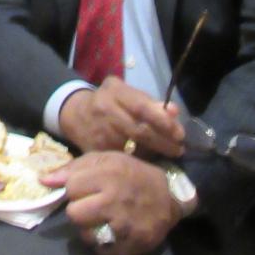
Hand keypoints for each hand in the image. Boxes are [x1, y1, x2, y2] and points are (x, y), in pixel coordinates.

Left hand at [43, 151, 180, 254]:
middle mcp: (116, 201)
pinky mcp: (133, 246)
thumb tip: (44, 181)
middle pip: (73, 214)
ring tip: (102, 220)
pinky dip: (103, 245)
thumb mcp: (106, 160)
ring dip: (89, 229)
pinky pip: (103, 252)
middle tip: (92, 206)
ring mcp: (125, 226)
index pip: (70, 188)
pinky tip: (111, 233)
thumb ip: (73, 168)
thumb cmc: (133, 173)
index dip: (75, 188)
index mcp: (108, 176)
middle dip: (79, 209)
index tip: (85, 188)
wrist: (171, 196)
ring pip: (85, 235)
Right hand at [59, 78, 184, 157]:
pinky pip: (122, 159)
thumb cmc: (108, 101)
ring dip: (153, 153)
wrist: (75, 114)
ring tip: (166, 153)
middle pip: (140, 130)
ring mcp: (99, 132)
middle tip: (179, 148)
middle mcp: (105, 110)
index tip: (180, 133)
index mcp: (115, 92)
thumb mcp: (126, 93)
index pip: (142, 107)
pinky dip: (137, 161)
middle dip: (163, 142)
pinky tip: (146, 161)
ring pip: (133, 148)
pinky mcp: (95, 150)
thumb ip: (150, 102)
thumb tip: (174, 112)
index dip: (162, 121)